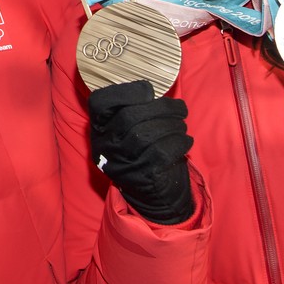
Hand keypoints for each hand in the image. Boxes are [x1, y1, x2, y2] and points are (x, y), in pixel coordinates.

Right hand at [88, 80, 194, 224]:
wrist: (155, 196)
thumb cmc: (146, 154)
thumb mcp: (130, 133)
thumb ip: (134, 111)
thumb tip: (151, 87)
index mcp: (99, 131)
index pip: (99, 103)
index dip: (124, 91)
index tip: (147, 91)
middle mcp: (104, 147)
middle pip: (129, 116)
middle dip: (161, 108)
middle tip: (179, 109)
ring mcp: (121, 163)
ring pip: (147, 134)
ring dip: (173, 125)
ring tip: (182, 126)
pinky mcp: (141, 177)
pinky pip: (162, 152)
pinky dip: (179, 142)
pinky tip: (185, 142)